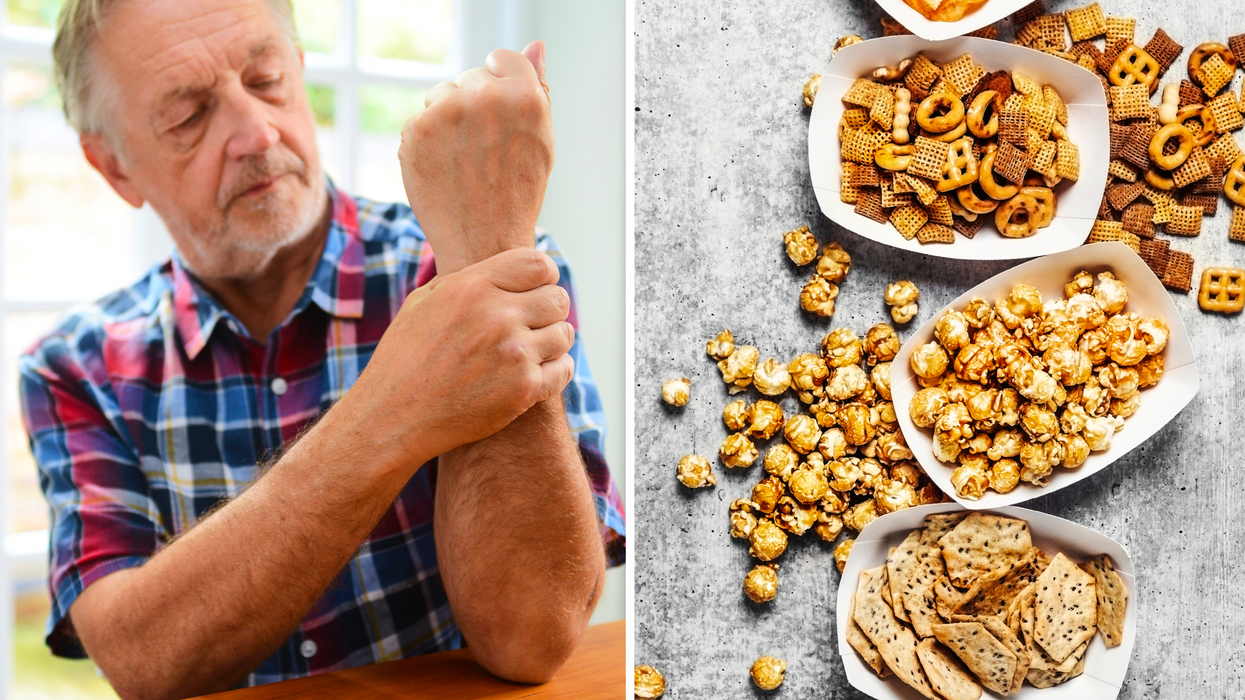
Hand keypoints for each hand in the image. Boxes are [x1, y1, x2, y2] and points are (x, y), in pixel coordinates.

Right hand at [347, 247, 574, 470]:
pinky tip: (537, 372)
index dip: (544, 277)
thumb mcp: (423, 303)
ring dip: (552, 342)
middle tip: (535, 325)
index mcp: (472, 287)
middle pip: (557, 299)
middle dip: (550, 310)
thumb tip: (498, 271)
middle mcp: (497, 316)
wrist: (394, 417)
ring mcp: (514, 353)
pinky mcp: (524, 388)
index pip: (538, 264)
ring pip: (563, 334)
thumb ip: (466, 282)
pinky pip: (563, 369)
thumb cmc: (404, 360)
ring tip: (532, 350)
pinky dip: (555, 370)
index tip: (537, 291)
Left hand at [399, 41, 553, 275]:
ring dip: (448, 120)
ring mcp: (446, 112)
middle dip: (474, 105)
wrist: (484, 243)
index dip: (501, 88)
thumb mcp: (541, 139)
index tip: (501, 120)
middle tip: (486, 151)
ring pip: (440, 94)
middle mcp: (484, 97)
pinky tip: (444, 169)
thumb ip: (538, 87)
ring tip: (465, 161)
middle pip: (470, 77)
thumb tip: (536, 46)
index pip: (501, 59)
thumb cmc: (518, 191)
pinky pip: (420, 119)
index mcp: (524, 95)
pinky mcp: (415, 130)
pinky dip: (427, 141)